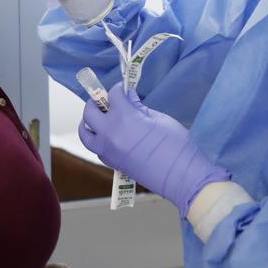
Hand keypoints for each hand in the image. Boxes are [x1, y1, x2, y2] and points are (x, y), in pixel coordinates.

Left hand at [79, 84, 229, 217]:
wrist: (182, 178)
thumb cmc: (177, 146)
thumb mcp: (160, 120)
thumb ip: (139, 108)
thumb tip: (129, 98)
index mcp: (124, 118)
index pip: (112, 95)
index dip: (118, 88)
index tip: (124, 88)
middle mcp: (110, 134)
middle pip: (89, 112)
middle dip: (96, 102)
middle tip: (107, 100)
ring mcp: (108, 151)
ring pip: (85, 133)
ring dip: (89, 122)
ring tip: (101, 118)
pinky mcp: (112, 163)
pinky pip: (96, 147)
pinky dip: (98, 138)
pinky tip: (111, 135)